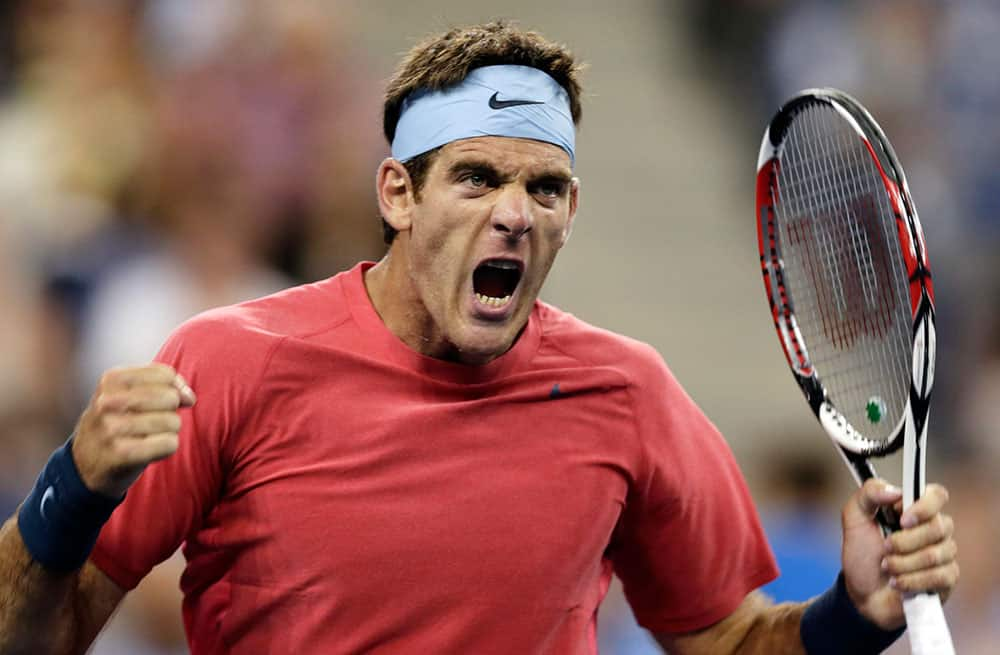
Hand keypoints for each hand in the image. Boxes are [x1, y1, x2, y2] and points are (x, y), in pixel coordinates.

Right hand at [71, 364, 196, 498]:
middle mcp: (107, 402)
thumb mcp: (131, 394)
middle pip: (170, 397)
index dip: (174, 388)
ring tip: (147, 436)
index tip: (161, 402)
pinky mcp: (122, 454)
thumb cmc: (119, 422)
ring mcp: (112, 429)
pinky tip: (149, 451)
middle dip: (171, 411)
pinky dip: (167, 448)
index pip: (166, 374)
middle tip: (151, 422)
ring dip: (169, 431)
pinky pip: (169, 444)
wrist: (85, 464)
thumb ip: (165, 385)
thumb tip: (189, 397)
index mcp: (111, 380)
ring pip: (173, 422)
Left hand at [840, 478, 958, 629]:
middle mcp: (934, 529)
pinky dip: (911, 581)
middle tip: (884, 548)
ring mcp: (944, 554)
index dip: (924, 506)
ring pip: (936, 554)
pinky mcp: (947, 579)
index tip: (902, 520)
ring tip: (886, 567)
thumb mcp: (853, 518)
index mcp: (914, 509)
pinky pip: (939, 576)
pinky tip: (897, 583)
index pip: (937, 495)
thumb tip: (895, 490)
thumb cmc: (862, 553)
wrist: (862, 592)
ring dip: (902, 564)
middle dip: (904, 542)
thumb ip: (868, 494)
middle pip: (938, 527)